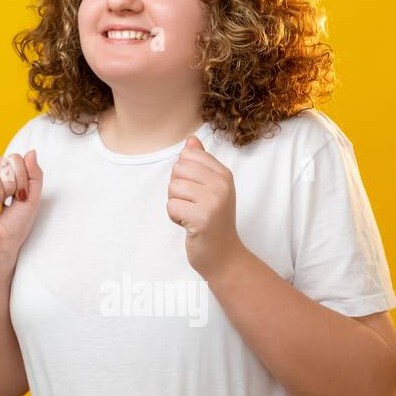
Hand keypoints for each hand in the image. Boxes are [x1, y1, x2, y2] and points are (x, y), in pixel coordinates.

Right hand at [0, 150, 44, 269]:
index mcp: (3, 177)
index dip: (22, 176)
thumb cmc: (14, 227)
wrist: (1, 248)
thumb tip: (31, 151)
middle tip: (8, 202)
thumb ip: (34, 175)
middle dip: (12, 184)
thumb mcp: (32, 198)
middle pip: (2, 161)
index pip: (14, 158)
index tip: (20, 196)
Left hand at [166, 135, 243, 280]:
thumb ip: (200, 163)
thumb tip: (190, 139)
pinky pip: (171, 206)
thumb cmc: (212, 220)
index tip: (196, 192)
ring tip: (192, 215)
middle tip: (192, 205)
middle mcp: (222, 184)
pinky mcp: (203, 218)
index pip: (188, 155)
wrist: (224, 256)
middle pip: (178, 169)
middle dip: (177, 189)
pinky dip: (174, 217)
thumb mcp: (210, 188)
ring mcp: (214, 201)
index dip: (184, 175)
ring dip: (176, 204)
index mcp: (224, 174)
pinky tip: (189, 225)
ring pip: (172, 187)